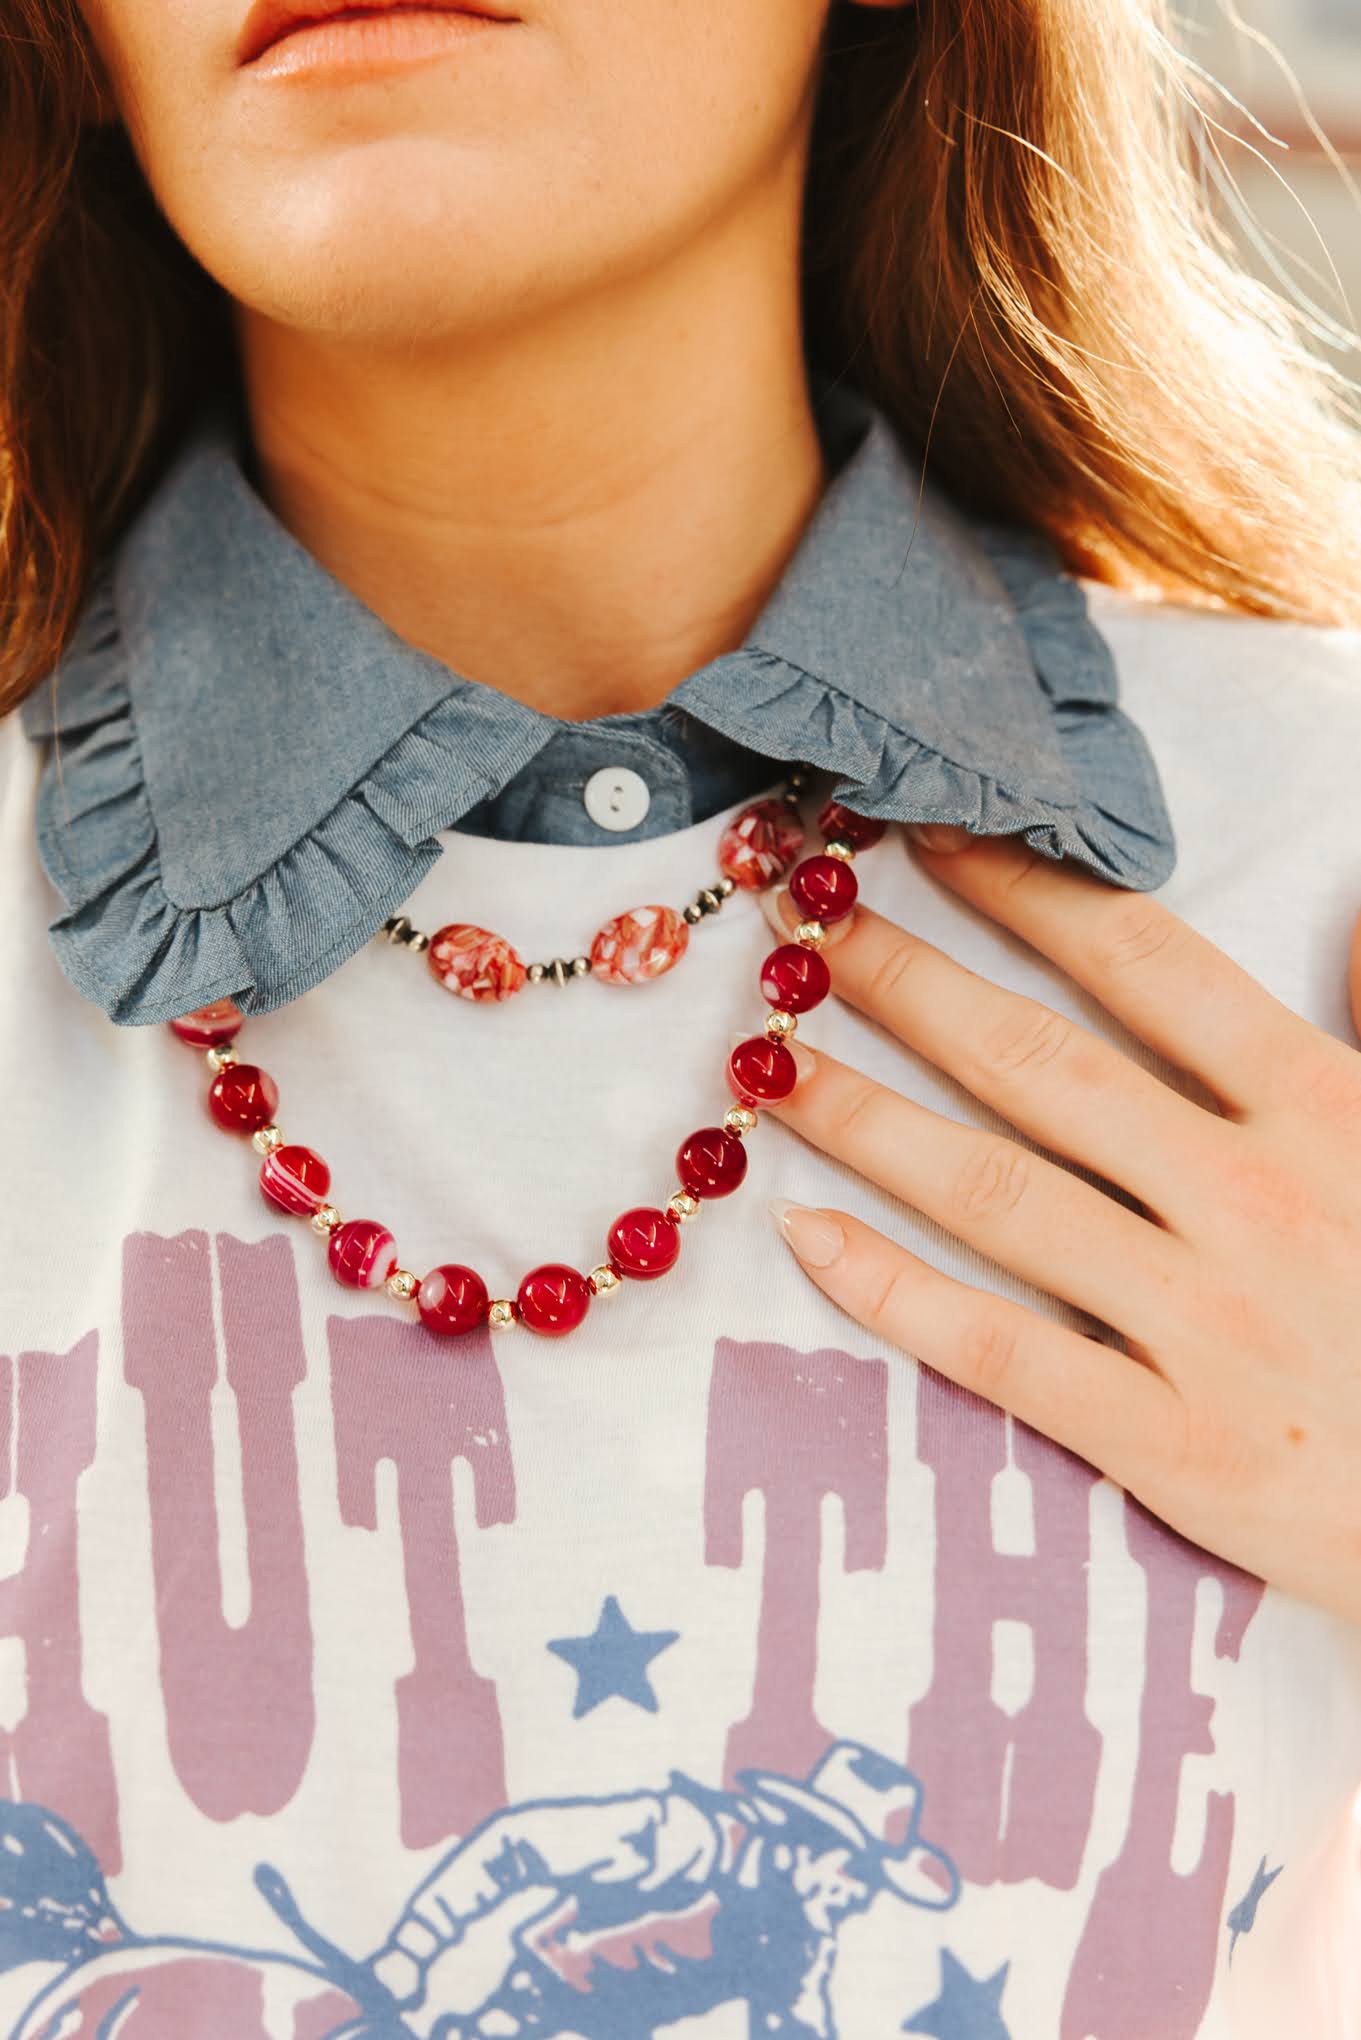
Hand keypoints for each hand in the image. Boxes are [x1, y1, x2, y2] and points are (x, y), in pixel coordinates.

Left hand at [762, 830, 1360, 1623]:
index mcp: (1322, 1111)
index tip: (927, 838)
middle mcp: (1249, 1201)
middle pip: (1039, 1066)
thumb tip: (1351, 902)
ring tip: (765, 1064)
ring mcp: (1202, 1325)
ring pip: (994, 1194)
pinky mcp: (1168, 1444)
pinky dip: (892, 1293)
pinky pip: (998, 1352)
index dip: (1026, 890)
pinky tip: (806, 1237)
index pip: (1148, 966)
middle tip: (801, 932)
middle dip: (906, 985)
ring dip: (865, 1118)